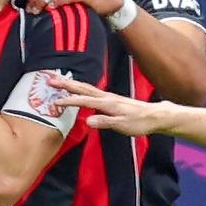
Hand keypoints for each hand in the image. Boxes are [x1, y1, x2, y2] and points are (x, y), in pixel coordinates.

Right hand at [49, 75, 175, 136]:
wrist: (155, 116)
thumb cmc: (140, 122)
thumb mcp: (122, 126)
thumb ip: (105, 122)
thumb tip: (87, 121)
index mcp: (107, 103)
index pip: (84, 100)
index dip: (69, 101)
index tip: (55, 102)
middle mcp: (107, 97)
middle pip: (83, 88)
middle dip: (66, 84)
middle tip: (50, 79)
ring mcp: (109, 97)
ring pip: (87, 87)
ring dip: (72, 83)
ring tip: (59, 80)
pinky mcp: (112, 99)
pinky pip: (92, 91)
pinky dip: (81, 88)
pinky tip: (79, 89)